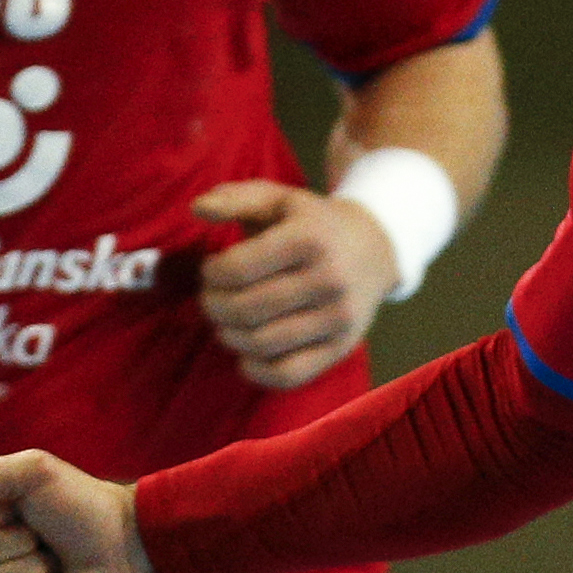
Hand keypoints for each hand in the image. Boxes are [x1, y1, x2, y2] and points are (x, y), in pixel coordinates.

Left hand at [190, 180, 400, 389]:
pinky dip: (255, 370)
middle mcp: (329, 279)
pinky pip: (288, 375)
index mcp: (309, 238)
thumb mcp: (279, 199)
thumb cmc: (312, 223)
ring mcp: (338, 317)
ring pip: (261, 343)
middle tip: (210, 298)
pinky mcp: (341, 347)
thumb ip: (235, 198)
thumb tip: (198, 209)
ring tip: (226, 322)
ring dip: (228, 336)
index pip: (236, 269)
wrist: (375, 249)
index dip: (210, 274)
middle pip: (245, 309)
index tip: (211, 270)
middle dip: (213, 306)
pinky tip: (245, 353)